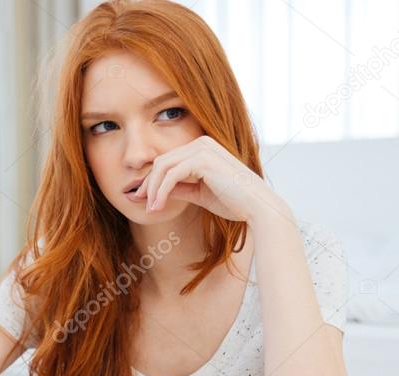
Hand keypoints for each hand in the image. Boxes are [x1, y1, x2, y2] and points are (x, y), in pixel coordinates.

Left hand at [134, 135, 285, 222]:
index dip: (153, 179)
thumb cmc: (234, 202)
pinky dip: (161, 192)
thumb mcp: (201, 194)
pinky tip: (157, 207)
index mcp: (203, 147)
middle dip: (148, 183)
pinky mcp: (202, 161)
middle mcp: (202, 143)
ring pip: (163, 167)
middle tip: (140, 202)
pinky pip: (171, 175)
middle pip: (162, 161)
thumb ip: (182, 188)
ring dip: (153, 190)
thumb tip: (159, 191)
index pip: (169, 160)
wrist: (257, 207)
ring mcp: (202, 149)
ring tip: (150, 209)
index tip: (143, 197)